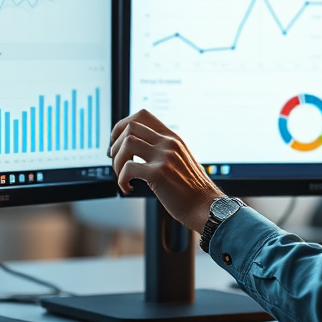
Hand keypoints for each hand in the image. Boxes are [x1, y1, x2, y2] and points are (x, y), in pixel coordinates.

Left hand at [110, 109, 224, 232]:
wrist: (206, 206)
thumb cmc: (193, 189)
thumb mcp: (181, 159)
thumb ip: (165, 150)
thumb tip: (139, 149)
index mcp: (173, 138)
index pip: (143, 115)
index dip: (123, 124)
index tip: (116, 138)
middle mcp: (168, 143)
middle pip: (131, 126)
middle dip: (115, 143)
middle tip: (115, 159)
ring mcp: (164, 157)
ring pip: (127, 143)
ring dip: (117, 160)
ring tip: (121, 174)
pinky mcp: (159, 173)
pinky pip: (128, 168)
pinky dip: (121, 179)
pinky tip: (128, 188)